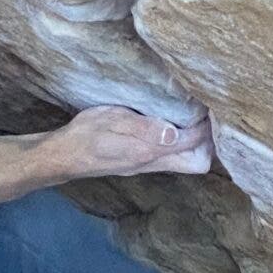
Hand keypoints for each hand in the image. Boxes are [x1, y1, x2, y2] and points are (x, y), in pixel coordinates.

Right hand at [45, 106, 214, 179]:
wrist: (63, 156)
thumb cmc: (84, 135)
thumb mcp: (111, 120)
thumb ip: (144, 127)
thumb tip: (175, 132)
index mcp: (147, 151)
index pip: (192, 143)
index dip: (205, 125)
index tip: (208, 106)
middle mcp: (152, 163)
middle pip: (197, 163)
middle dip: (209, 141)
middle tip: (208, 116)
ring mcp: (147, 166)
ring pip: (186, 162)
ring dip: (197, 143)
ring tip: (196, 117)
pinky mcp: (141, 163)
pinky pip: (173, 159)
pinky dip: (182, 144)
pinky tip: (177, 126)